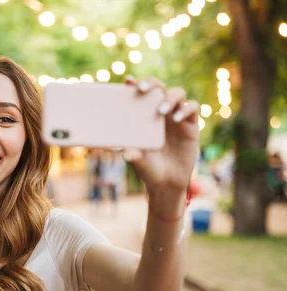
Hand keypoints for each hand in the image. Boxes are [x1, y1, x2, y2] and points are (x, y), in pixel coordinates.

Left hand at [122, 76, 199, 195]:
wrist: (167, 183)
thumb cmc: (149, 168)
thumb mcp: (139, 161)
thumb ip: (134, 155)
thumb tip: (125, 152)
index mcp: (145, 116)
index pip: (141, 95)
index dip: (135, 84)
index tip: (128, 81)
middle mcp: (161, 112)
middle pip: (160, 88)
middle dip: (152, 83)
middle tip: (143, 89)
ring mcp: (177, 117)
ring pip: (178, 93)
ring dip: (170, 98)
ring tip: (161, 111)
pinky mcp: (191, 125)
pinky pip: (193, 108)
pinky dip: (186, 109)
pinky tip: (178, 118)